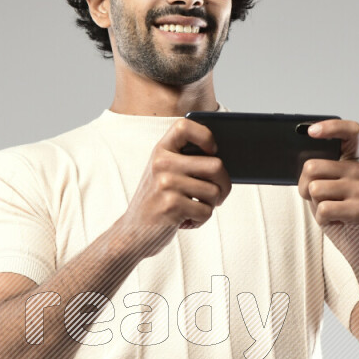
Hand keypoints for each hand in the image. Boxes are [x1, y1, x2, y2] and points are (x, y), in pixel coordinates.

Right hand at [121, 118, 231, 257]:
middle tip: (218, 196)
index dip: (205, 136)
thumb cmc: (157, 202)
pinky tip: (187, 220)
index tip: (213, 151)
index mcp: (161, 150)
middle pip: (216, 165)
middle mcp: (162, 163)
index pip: (185, 126)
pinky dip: (201, 220)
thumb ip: (185, 161)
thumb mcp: (164, 174)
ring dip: (211, 206)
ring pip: (214, 192)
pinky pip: (206, 211)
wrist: (133, 232)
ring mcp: (166, 183)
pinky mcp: (171, 205)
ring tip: (195, 209)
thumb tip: (225, 161)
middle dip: (224, 185)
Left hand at [299, 119, 358, 274]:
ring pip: (315, 189)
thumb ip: (317, 175)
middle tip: (318, 200)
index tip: (310, 132)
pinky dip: (322, 221)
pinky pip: (323, 209)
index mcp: (353, 162)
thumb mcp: (326, 191)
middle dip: (303, 186)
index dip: (330, 127)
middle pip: (312, 166)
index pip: (349, 132)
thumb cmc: (340, 217)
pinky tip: (337, 223)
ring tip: (331, 213)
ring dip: (315, 206)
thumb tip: (301, 166)